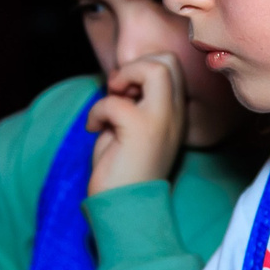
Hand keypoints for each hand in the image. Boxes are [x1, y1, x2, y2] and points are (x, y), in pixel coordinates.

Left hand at [87, 56, 186, 195]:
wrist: (124, 208)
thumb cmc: (123, 170)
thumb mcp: (133, 128)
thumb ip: (135, 102)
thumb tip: (120, 78)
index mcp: (175, 114)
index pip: (173, 67)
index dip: (143, 67)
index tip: (124, 92)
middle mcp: (175, 115)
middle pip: (167, 61)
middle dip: (135, 66)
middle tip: (118, 92)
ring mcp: (161, 120)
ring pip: (155, 69)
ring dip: (123, 77)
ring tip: (111, 102)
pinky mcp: (141, 130)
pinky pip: (115, 101)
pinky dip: (96, 111)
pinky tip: (94, 129)